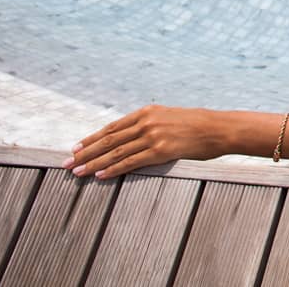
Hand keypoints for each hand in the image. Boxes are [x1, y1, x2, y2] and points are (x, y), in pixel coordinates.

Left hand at [62, 105, 227, 178]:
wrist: (220, 128)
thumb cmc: (198, 125)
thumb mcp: (172, 118)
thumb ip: (152, 125)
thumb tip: (135, 137)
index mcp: (148, 111)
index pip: (112, 127)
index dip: (92, 139)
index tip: (76, 148)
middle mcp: (147, 121)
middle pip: (109, 139)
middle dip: (86, 152)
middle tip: (67, 162)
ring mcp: (153, 135)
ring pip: (116, 151)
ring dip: (94, 163)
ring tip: (78, 172)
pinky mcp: (161, 150)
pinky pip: (131, 162)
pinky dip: (113, 169)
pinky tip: (100, 175)